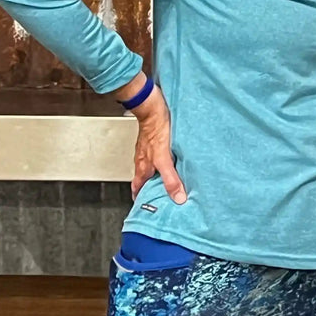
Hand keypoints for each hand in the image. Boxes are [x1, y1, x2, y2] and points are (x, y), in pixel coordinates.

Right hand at [129, 87, 184, 203]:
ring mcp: (150, 150)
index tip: (148, 209)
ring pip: (154, 167)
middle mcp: (144, 160)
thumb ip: (170, 178)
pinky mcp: (157, 140)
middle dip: (154, 189)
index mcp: (143, 167)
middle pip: (146, 179)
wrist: (154, 106)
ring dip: (162, 175)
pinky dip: (168, 161)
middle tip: (165, 197)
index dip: (141, 200)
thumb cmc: (155, 130)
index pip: (137, 189)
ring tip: (175, 181)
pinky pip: (161, 155)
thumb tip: (178, 197)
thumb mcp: (164, 159)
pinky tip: (177, 159)